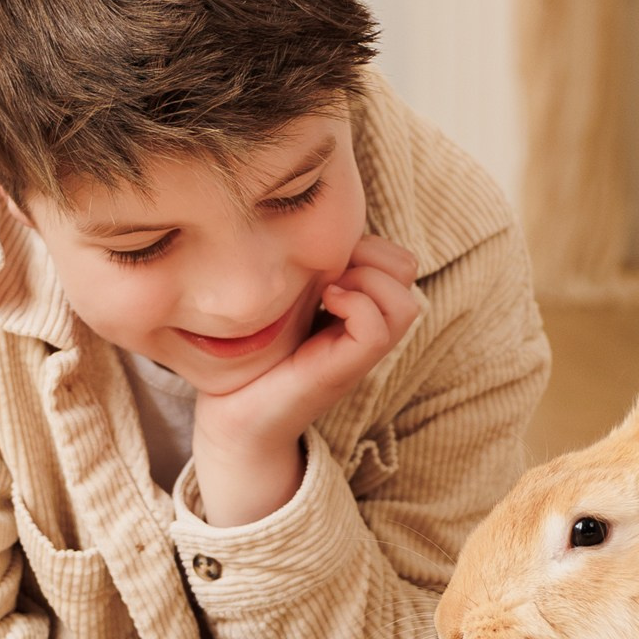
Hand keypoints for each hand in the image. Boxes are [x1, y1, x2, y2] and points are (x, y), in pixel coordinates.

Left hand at [189, 234, 421, 527]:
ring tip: (328, 290)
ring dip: (366, 281)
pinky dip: (355, 305)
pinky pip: (377, 328)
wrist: (231, 411)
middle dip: (371, 254)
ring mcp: (360, 352)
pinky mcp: (344, 370)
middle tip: (329, 272)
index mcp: (358, 306)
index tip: (324, 257)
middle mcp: (368, 327)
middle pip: (407, 270)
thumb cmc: (251, 352)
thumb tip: (312, 227)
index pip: (397, 258)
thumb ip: (307, 270)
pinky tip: (323, 305)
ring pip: (405, 302)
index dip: (368, 243)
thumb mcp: (285, 296)